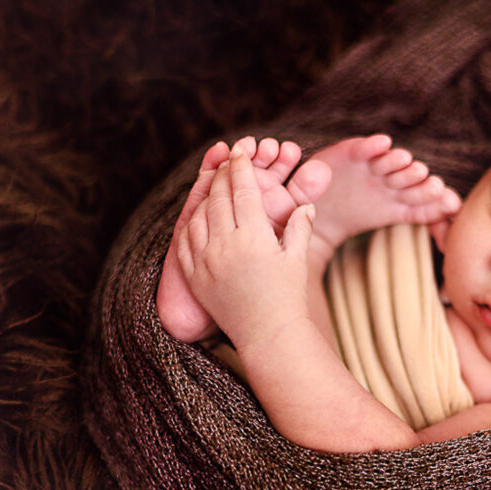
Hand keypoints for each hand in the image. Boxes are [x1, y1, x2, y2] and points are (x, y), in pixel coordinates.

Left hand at [176, 145, 314, 350]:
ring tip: (211, 183)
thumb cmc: (288, 298)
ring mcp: (206, 261)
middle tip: (224, 159)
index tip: (240, 151)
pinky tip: (196, 214)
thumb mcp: (297, 260)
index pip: (244, 191)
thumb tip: (306, 205)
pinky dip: (189, 222)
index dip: (241, 167)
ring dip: (204, 195)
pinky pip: (184, 240)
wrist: (267, 335)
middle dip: (221, 174)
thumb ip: (299, 227)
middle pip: (218, 197)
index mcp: (254, 238)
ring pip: (198, 215)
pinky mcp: (194, 275)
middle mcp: (226, 246)